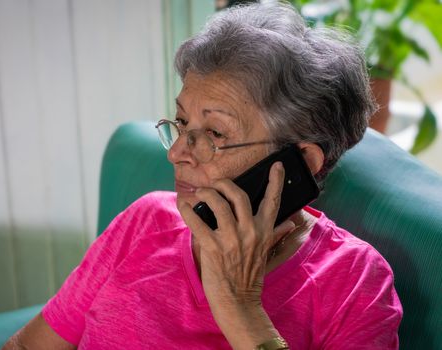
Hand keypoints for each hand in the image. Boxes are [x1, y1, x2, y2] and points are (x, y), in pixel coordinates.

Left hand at [178, 162, 294, 346]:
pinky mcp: (214, 248)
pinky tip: (184, 206)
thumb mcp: (266, 252)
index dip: (276, 181)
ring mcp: (232, 240)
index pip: (273, 202)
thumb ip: (275, 234)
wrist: (239, 303)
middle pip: (238, 196)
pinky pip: (198, 222)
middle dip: (224, 184)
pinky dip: (188, 211)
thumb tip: (290, 223)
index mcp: (264, 232)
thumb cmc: (250, 277)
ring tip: (200, 193)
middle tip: (215, 183)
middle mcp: (250, 232)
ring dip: (206, 194)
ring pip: (218, 204)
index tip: (277, 166)